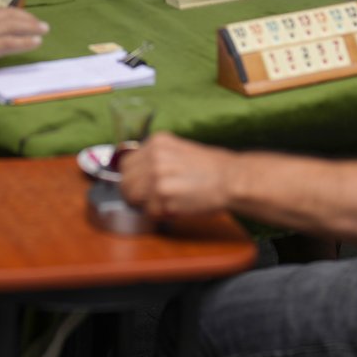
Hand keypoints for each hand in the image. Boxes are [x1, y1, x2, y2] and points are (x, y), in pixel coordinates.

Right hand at [0, 6, 48, 86]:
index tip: (28, 19)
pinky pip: (10, 42)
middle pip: (9, 15)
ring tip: (43, 31)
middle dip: (28, 19)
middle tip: (42, 24)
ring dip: (31, 28)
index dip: (17, 14)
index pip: (0, 10)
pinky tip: (35, 43)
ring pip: (13, 26)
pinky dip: (25, 42)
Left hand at [119, 132, 234, 215]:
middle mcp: (154, 156)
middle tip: (149, 200)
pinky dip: (159, 214)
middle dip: (134, 194)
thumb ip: (156, 157)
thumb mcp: (178, 150)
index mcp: (157, 142)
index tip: (138, 186)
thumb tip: (136, 173)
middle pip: (125, 181)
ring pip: (133, 197)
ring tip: (163, 204)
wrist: (231, 179)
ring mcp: (158, 176)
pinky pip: (149, 211)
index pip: (125, 163)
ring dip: (145, 205)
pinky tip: (174, 208)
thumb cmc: (209, 168)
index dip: (131, 178)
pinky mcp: (165, 196)